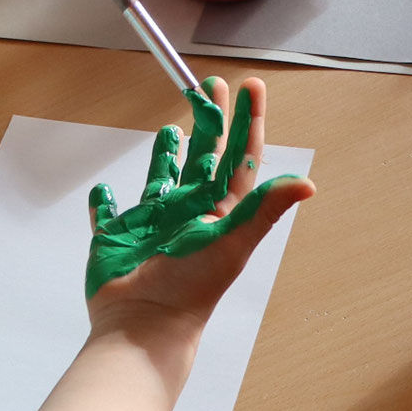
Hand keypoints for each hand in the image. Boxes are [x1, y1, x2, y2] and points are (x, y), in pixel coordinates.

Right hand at [86, 77, 314, 320]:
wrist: (144, 325)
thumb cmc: (192, 287)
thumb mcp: (233, 242)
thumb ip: (265, 209)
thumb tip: (308, 185)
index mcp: (218, 210)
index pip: (238, 157)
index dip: (247, 122)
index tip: (252, 87)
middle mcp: (188, 211)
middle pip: (202, 156)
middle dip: (208, 121)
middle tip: (208, 86)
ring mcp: (153, 223)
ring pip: (160, 179)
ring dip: (165, 155)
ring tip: (170, 129)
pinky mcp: (118, 236)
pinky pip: (110, 214)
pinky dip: (105, 202)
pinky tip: (104, 192)